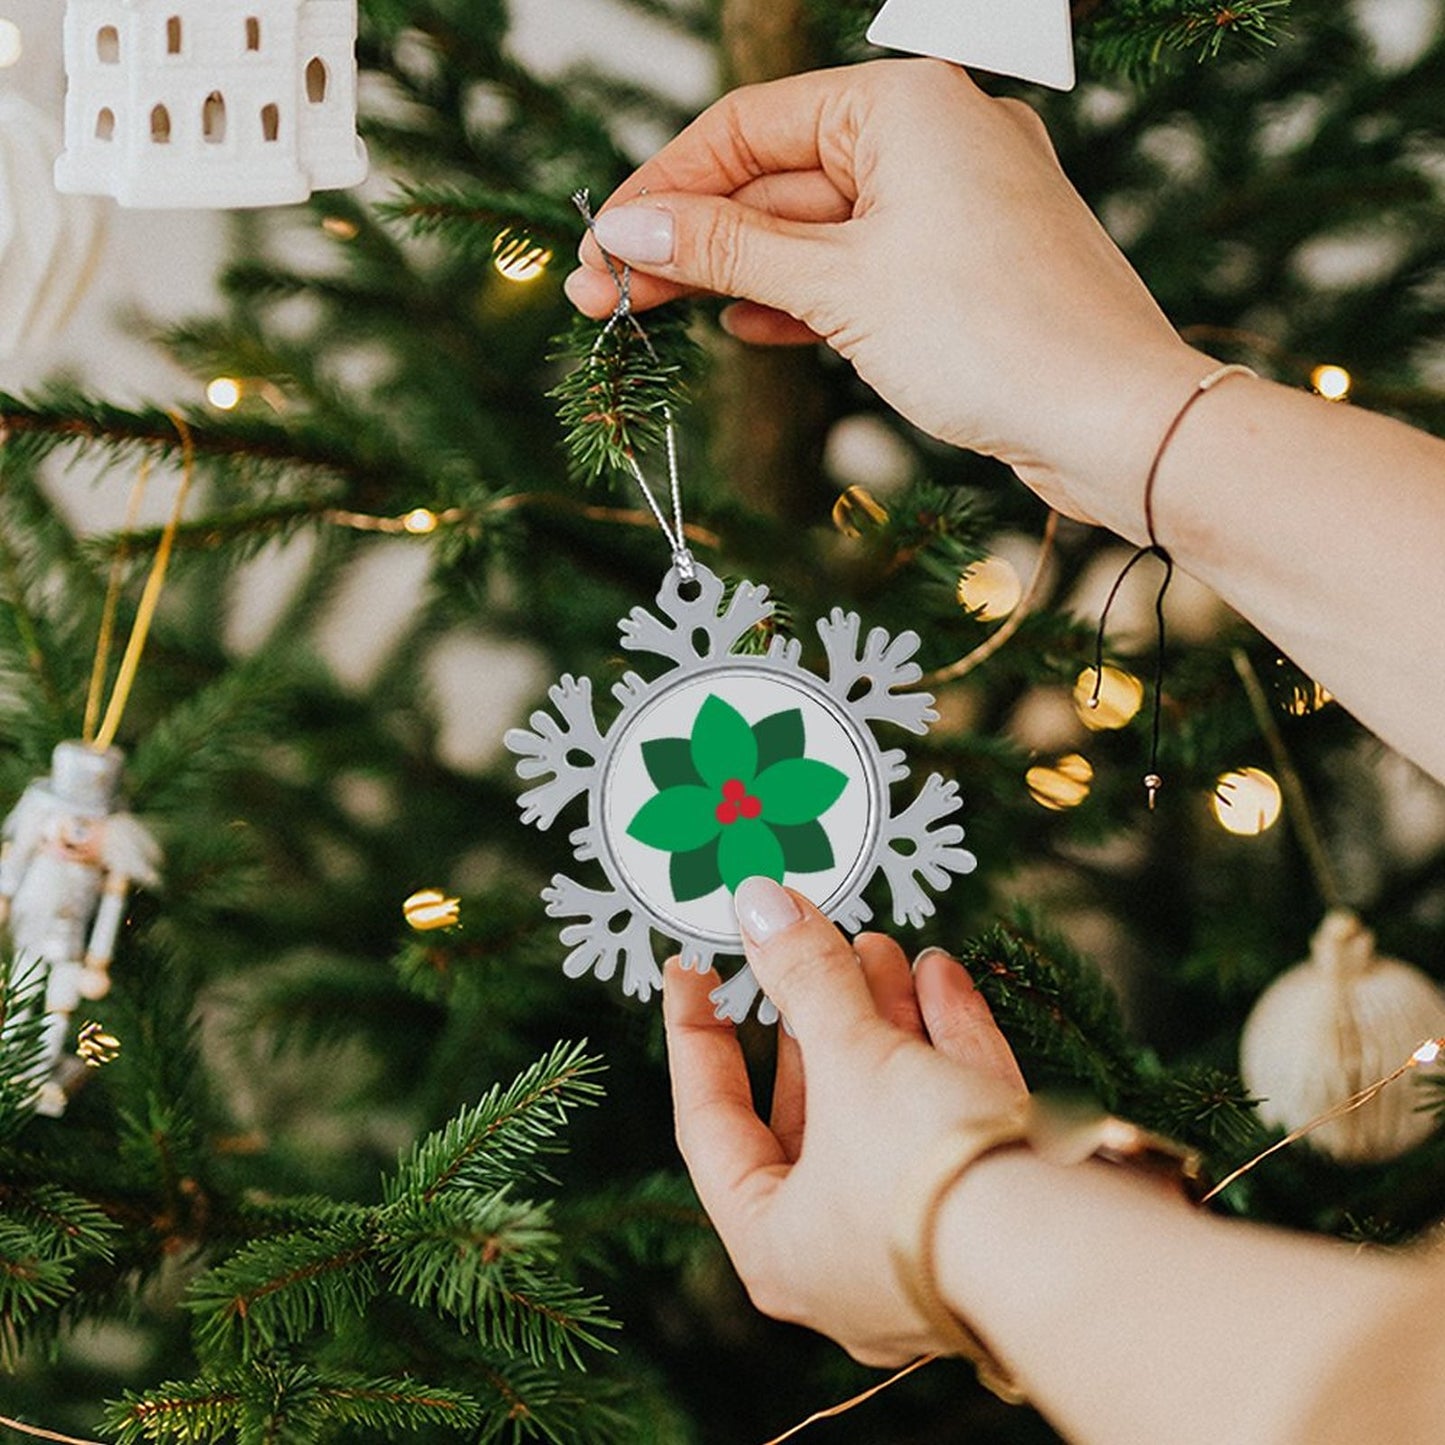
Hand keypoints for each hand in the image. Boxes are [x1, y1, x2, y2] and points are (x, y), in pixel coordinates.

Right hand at [565, 60, 1215, 543]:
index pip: (749, 127)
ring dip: (736, 274)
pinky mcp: (967, 267)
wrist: (1116, 422)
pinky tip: (745, 325)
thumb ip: (726, 251)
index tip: (604, 245)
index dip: (665, 188)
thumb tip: (629, 232)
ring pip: (817, 231)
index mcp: (905, 102)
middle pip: (777, 181)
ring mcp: (955, 203)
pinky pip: (863, 268)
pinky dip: (804, 296)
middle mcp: (934, 134)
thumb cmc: (993, 337)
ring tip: (652, 316)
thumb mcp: (839, 286)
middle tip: (605, 297)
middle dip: (689, 242)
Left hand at [664, 875, 1024, 1365]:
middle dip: (816, 1015)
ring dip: (882, 1019)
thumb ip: (804, 976)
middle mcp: (843, 1255)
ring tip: (877, 943)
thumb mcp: (852, 1060)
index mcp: (775, 1245)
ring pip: (886, 1110)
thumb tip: (757, 901)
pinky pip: (951, 1120)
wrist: (1077, 1255)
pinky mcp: (996, 1216)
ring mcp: (926, 1240)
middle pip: (810, 1111)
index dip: (697, 1035)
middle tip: (810, 941)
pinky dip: (942, 1043)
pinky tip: (939, 974)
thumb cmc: (927, 1175)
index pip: (711, 1121)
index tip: (692, 967)